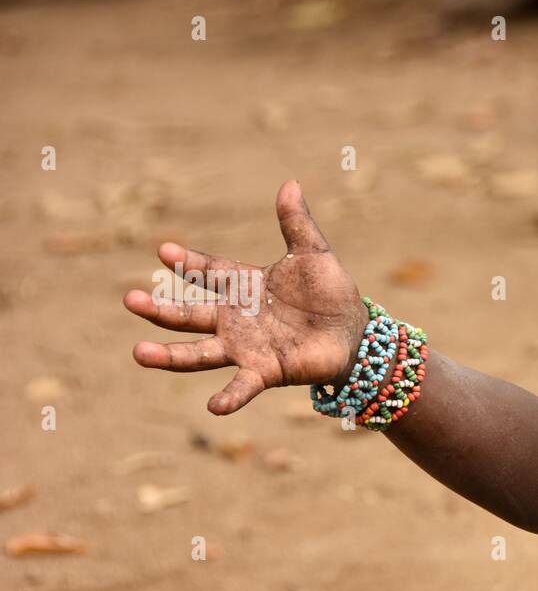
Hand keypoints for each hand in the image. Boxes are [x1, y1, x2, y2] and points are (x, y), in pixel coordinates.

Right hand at [123, 180, 366, 414]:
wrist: (354, 332)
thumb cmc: (331, 292)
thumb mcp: (313, 253)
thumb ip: (296, 223)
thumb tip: (290, 183)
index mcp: (242, 286)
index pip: (206, 272)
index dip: (187, 263)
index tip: (164, 251)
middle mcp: (235, 318)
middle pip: (187, 314)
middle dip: (158, 309)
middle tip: (129, 300)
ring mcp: (246, 346)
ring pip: (199, 352)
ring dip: (169, 355)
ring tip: (139, 353)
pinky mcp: (266, 371)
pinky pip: (242, 385)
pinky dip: (229, 396)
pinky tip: (213, 407)